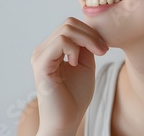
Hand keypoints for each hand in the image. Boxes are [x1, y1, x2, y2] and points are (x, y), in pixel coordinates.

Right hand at [30, 17, 108, 134]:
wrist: (67, 120)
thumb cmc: (75, 97)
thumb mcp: (86, 64)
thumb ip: (85, 46)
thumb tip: (90, 30)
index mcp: (52, 49)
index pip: (71, 25)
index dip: (90, 32)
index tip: (104, 48)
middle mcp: (43, 50)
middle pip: (69, 24)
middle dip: (91, 34)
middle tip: (102, 51)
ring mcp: (40, 56)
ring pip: (66, 30)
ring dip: (86, 40)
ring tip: (94, 55)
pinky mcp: (41, 65)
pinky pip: (60, 42)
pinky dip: (74, 49)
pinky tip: (76, 63)